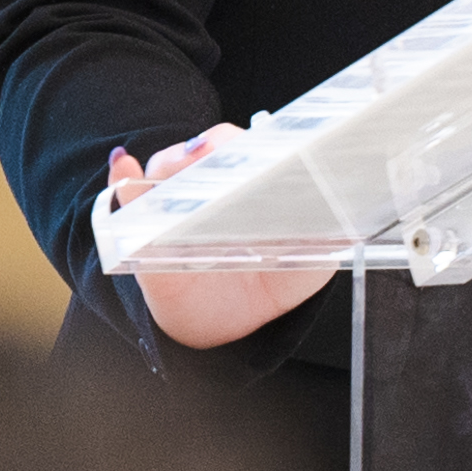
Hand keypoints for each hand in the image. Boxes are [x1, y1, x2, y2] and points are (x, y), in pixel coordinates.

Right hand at [106, 130, 336, 353]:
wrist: (225, 327)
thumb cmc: (264, 284)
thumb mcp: (307, 264)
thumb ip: (328, 240)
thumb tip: (350, 223)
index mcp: (248, 186)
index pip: (246, 148)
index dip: (245, 143)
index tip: (253, 145)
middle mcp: (208, 186)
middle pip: (202, 150)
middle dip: (206, 147)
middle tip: (210, 156)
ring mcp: (170, 202)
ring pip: (163, 166)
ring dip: (169, 162)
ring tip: (177, 172)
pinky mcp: (138, 229)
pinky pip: (122, 192)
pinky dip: (120, 177)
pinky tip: (123, 167)